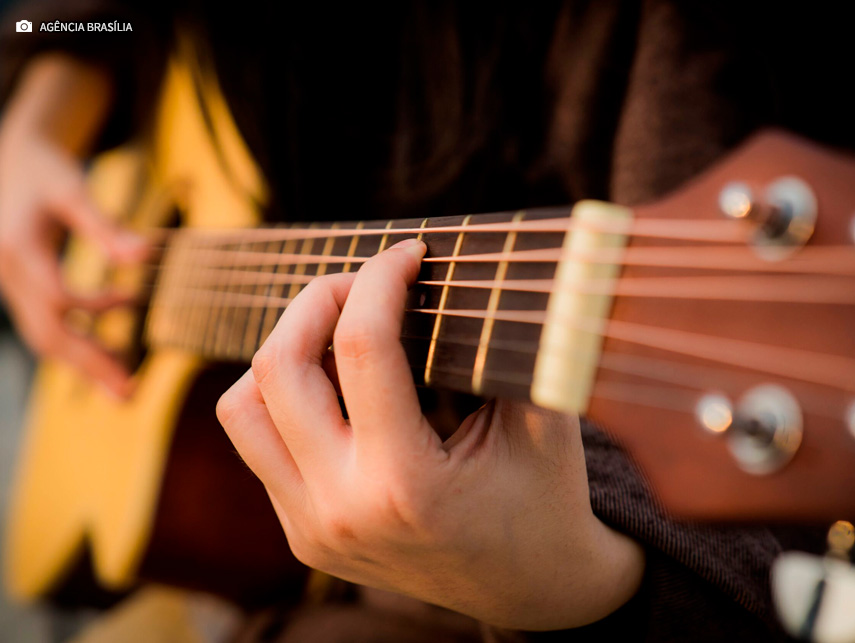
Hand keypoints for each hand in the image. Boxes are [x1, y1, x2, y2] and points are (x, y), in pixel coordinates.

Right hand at [0, 134, 146, 395]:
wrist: (11, 161)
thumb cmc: (46, 171)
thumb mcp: (74, 190)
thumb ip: (105, 225)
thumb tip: (144, 256)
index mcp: (19, 248)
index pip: (56, 296)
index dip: (95, 307)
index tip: (132, 303)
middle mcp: (8, 274)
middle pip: (47, 332)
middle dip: (90, 364)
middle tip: (130, 392)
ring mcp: (9, 286)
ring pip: (44, 337)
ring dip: (85, 363)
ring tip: (125, 386)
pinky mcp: (19, 290)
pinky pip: (45, 327)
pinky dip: (77, 343)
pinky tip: (111, 349)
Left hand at [217, 238, 644, 629]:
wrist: (532, 590)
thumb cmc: (546, 501)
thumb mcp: (545, 421)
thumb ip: (511, 347)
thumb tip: (477, 271)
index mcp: (405, 484)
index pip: (362, 347)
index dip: (380, 278)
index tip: (407, 254)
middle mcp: (340, 510)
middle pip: (278, 368)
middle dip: (317, 299)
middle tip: (364, 282)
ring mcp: (311, 528)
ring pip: (242, 408)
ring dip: (283, 352)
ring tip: (337, 334)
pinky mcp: (301, 535)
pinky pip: (259, 445)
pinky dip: (285, 399)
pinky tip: (338, 387)